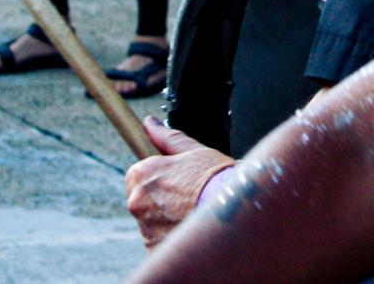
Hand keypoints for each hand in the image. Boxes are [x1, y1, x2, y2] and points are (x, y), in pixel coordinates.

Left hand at [124, 117, 235, 247]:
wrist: (235, 212)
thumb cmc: (217, 180)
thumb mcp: (195, 152)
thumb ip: (168, 138)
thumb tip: (151, 123)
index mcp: (142, 174)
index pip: (138, 175)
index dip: (158, 178)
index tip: (175, 183)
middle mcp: (137, 202)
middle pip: (143, 200)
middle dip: (161, 200)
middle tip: (188, 199)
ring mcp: (145, 229)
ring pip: (151, 223)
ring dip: (167, 220)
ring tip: (193, 215)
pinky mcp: (154, 251)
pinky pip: (159, 243)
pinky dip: (172, 239)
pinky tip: (191, 231)